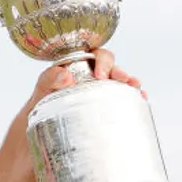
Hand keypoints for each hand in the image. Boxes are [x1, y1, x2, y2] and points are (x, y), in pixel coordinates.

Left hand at [24, 48, 146, 111]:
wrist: (40, 126)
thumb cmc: (42, 102)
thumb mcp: (42, 88)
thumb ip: (49, 78)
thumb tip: (66, 76)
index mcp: (80, 64)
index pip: (96, 55)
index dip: (103, 61)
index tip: (101, 76)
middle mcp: (93, 75)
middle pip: (112, 67)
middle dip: (120, 72)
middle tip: (124, 80)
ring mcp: (100, 90)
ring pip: (120, 82)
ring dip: (131, 84)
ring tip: (137, 90)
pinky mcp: (104, 105)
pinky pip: (121, 98)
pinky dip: (133, 98)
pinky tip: (141, 100)